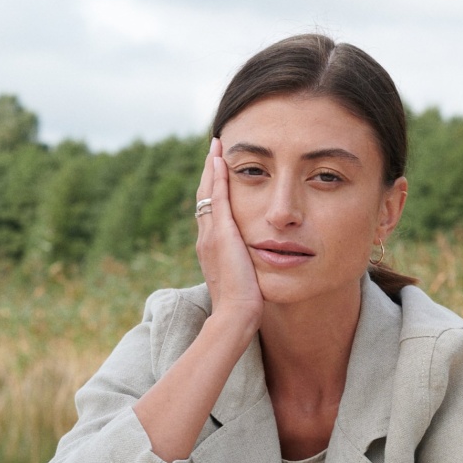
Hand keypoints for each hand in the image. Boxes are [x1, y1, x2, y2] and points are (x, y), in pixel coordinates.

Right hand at [196, 138, 262, 331]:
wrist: (235, 315)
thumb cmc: (244, 306)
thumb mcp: (245, 280)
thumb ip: (246, 267)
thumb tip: (258, 265)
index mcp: (210, 248)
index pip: (210, 211)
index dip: (214, 191)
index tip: (218, 172)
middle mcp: (205, 238)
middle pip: (205, 196)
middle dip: (210, 173)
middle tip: (214, 150)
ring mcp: (210, 235)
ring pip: (208, 192)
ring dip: (212, 168)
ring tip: (217, 147)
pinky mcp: (220, 234)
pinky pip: (218, 197)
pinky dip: (218, 177)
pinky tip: (221, 159)